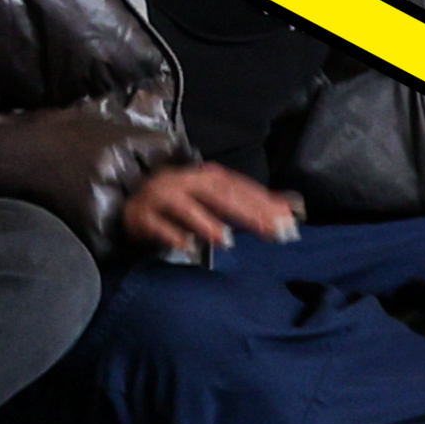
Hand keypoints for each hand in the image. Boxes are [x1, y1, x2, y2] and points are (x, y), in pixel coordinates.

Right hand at [117, 161, 302, 261]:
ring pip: (183, 206)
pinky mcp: (140, 215)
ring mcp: (159, 197)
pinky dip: (170, 234)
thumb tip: (292, 207)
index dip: (262, 202)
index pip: (238, 187)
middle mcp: (182, 181)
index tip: (287, 222)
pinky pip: (155, 224)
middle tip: (270, 231)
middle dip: (245, 211)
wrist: (132, 205)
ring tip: (227, 241)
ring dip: (205, 222)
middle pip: (216, 194)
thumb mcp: (216, 200)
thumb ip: (251, 204)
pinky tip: (186, 247)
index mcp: (203, 176)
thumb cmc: (181, 205)